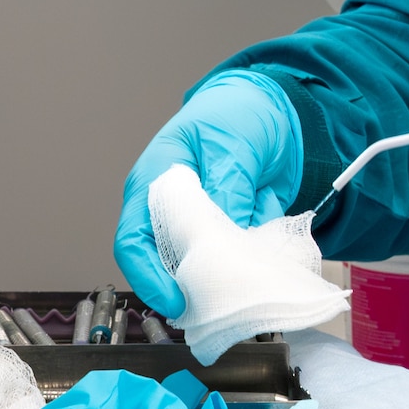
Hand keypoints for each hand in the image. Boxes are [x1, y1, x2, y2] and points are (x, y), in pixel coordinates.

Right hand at [113, 71, 302, 316]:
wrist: (274, 107)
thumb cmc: (237, 113)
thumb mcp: (232, 143)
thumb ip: (227, 186)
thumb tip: (227, 233)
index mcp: (155, 180)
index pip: (134, 239)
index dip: (148, 276)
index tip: (175, 300)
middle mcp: (170, 209)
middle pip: (167, 262)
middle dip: (195, 283)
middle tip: (225, 296)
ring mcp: (201, 223)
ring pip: (207, 266)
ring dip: (233, 269)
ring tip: (258, 266)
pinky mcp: (230, 232)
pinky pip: (240, 257)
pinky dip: (258, 255)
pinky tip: (274, 243)